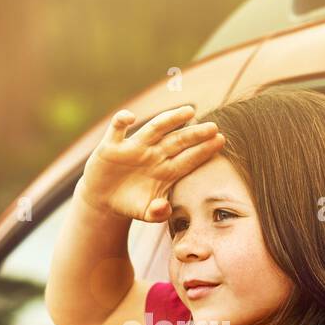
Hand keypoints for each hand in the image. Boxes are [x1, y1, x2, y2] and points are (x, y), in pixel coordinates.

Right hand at [76, 105, 224, 222]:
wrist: (104, 199)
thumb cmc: (131, 204)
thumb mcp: (145, 213)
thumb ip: (157, 213)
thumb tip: (164, 208)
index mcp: (166, 170)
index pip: (188, 158)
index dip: (203, 150)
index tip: (220, 140)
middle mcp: (154, 154)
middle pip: (177, 141)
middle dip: (195, 134)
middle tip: (213, 127)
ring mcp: (134, 148)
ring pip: (155, 128)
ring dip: (170, 119)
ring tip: (188, 111)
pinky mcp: (112, 145)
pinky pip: (117, 129)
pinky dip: (121, 120)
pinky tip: (130, 117)